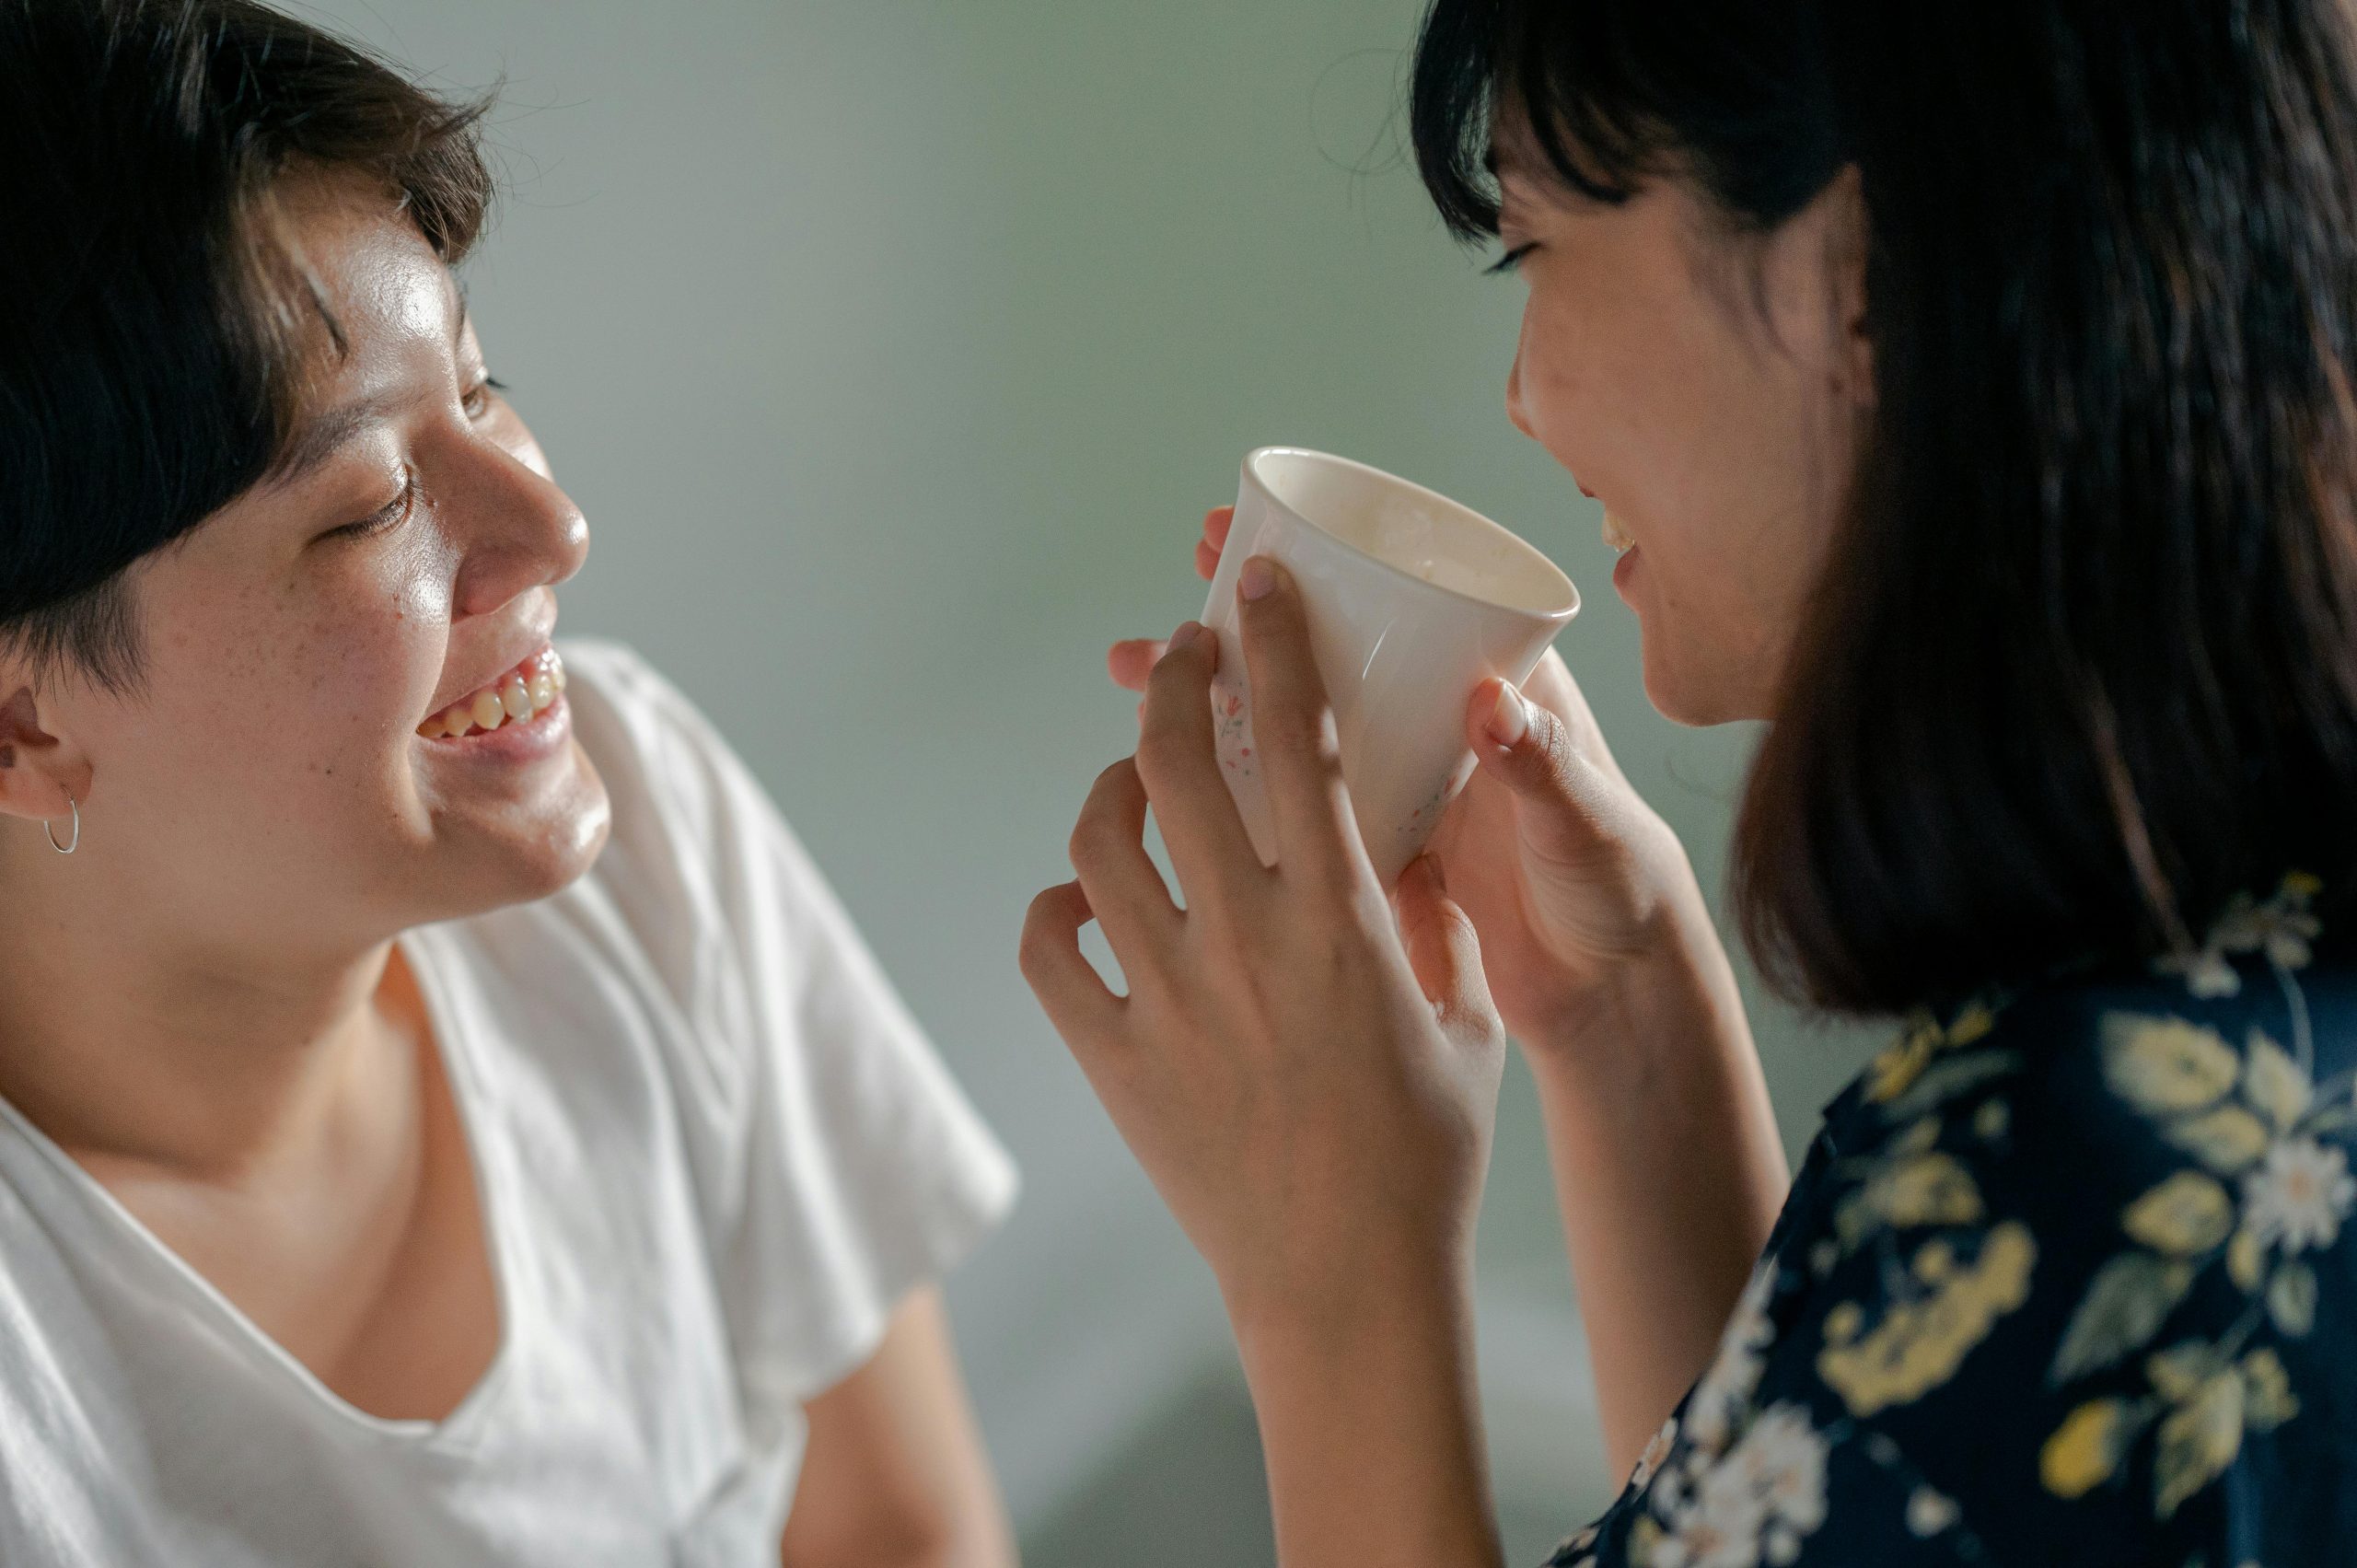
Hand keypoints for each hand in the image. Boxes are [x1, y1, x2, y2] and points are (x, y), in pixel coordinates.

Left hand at [1027, 556, 1505, 1335]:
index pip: (1296, 737)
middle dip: (1171, 681)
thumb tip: (1408, 848)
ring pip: (1098, 842)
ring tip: (1128, 784)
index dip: (1272, 641)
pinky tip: (1083, 902)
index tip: (1255, 584)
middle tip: (1183, 657)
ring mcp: (1168, 997)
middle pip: (1173, 762)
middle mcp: (1246, 939)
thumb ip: (1432, 922)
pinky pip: (1046, 951)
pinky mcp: (1113, 1058)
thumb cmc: (1424, 1156)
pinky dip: (1054, 909)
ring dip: (1109, 789)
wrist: (1348, 1283)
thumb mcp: (1463, 1020)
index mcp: (1342, 917)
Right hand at [1109, 509, 1716, 1056]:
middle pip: (1327, 653)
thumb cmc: (1621, 893)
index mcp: (1494, 687)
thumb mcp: (1586, 820)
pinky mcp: (1373, 850)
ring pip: (1293, 724)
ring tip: (1136, 677)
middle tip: (1172, 599)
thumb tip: (1488, 705)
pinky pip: (1292, 802)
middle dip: (1245, 623)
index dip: (1324, 559)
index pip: (1401, 597)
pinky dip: (1233, 784)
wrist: (1615, 998)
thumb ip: (1544, 765)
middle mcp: (1437, 723)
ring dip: (1220, 699)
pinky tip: (1164, 775)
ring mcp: (1400, 786)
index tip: (1253, 533)